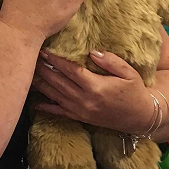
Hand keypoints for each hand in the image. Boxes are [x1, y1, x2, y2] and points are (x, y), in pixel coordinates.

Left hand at [32, 49, 153, 133]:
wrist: (139, 117)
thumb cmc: (134, 91)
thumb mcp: (129, 73)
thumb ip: (111, 61)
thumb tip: (92, 51)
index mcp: (95, 86)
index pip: (70, 70)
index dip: (56, 60)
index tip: (44, 50)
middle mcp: (84, 99)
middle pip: (58, 82)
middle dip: (43, 69)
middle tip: (31, 58)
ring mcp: (80, 110)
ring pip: (55, 96)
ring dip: (41, 84)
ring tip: (29, 73)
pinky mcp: (80, 118)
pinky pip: (59, 112)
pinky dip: (46, 107)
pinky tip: (35, 103)